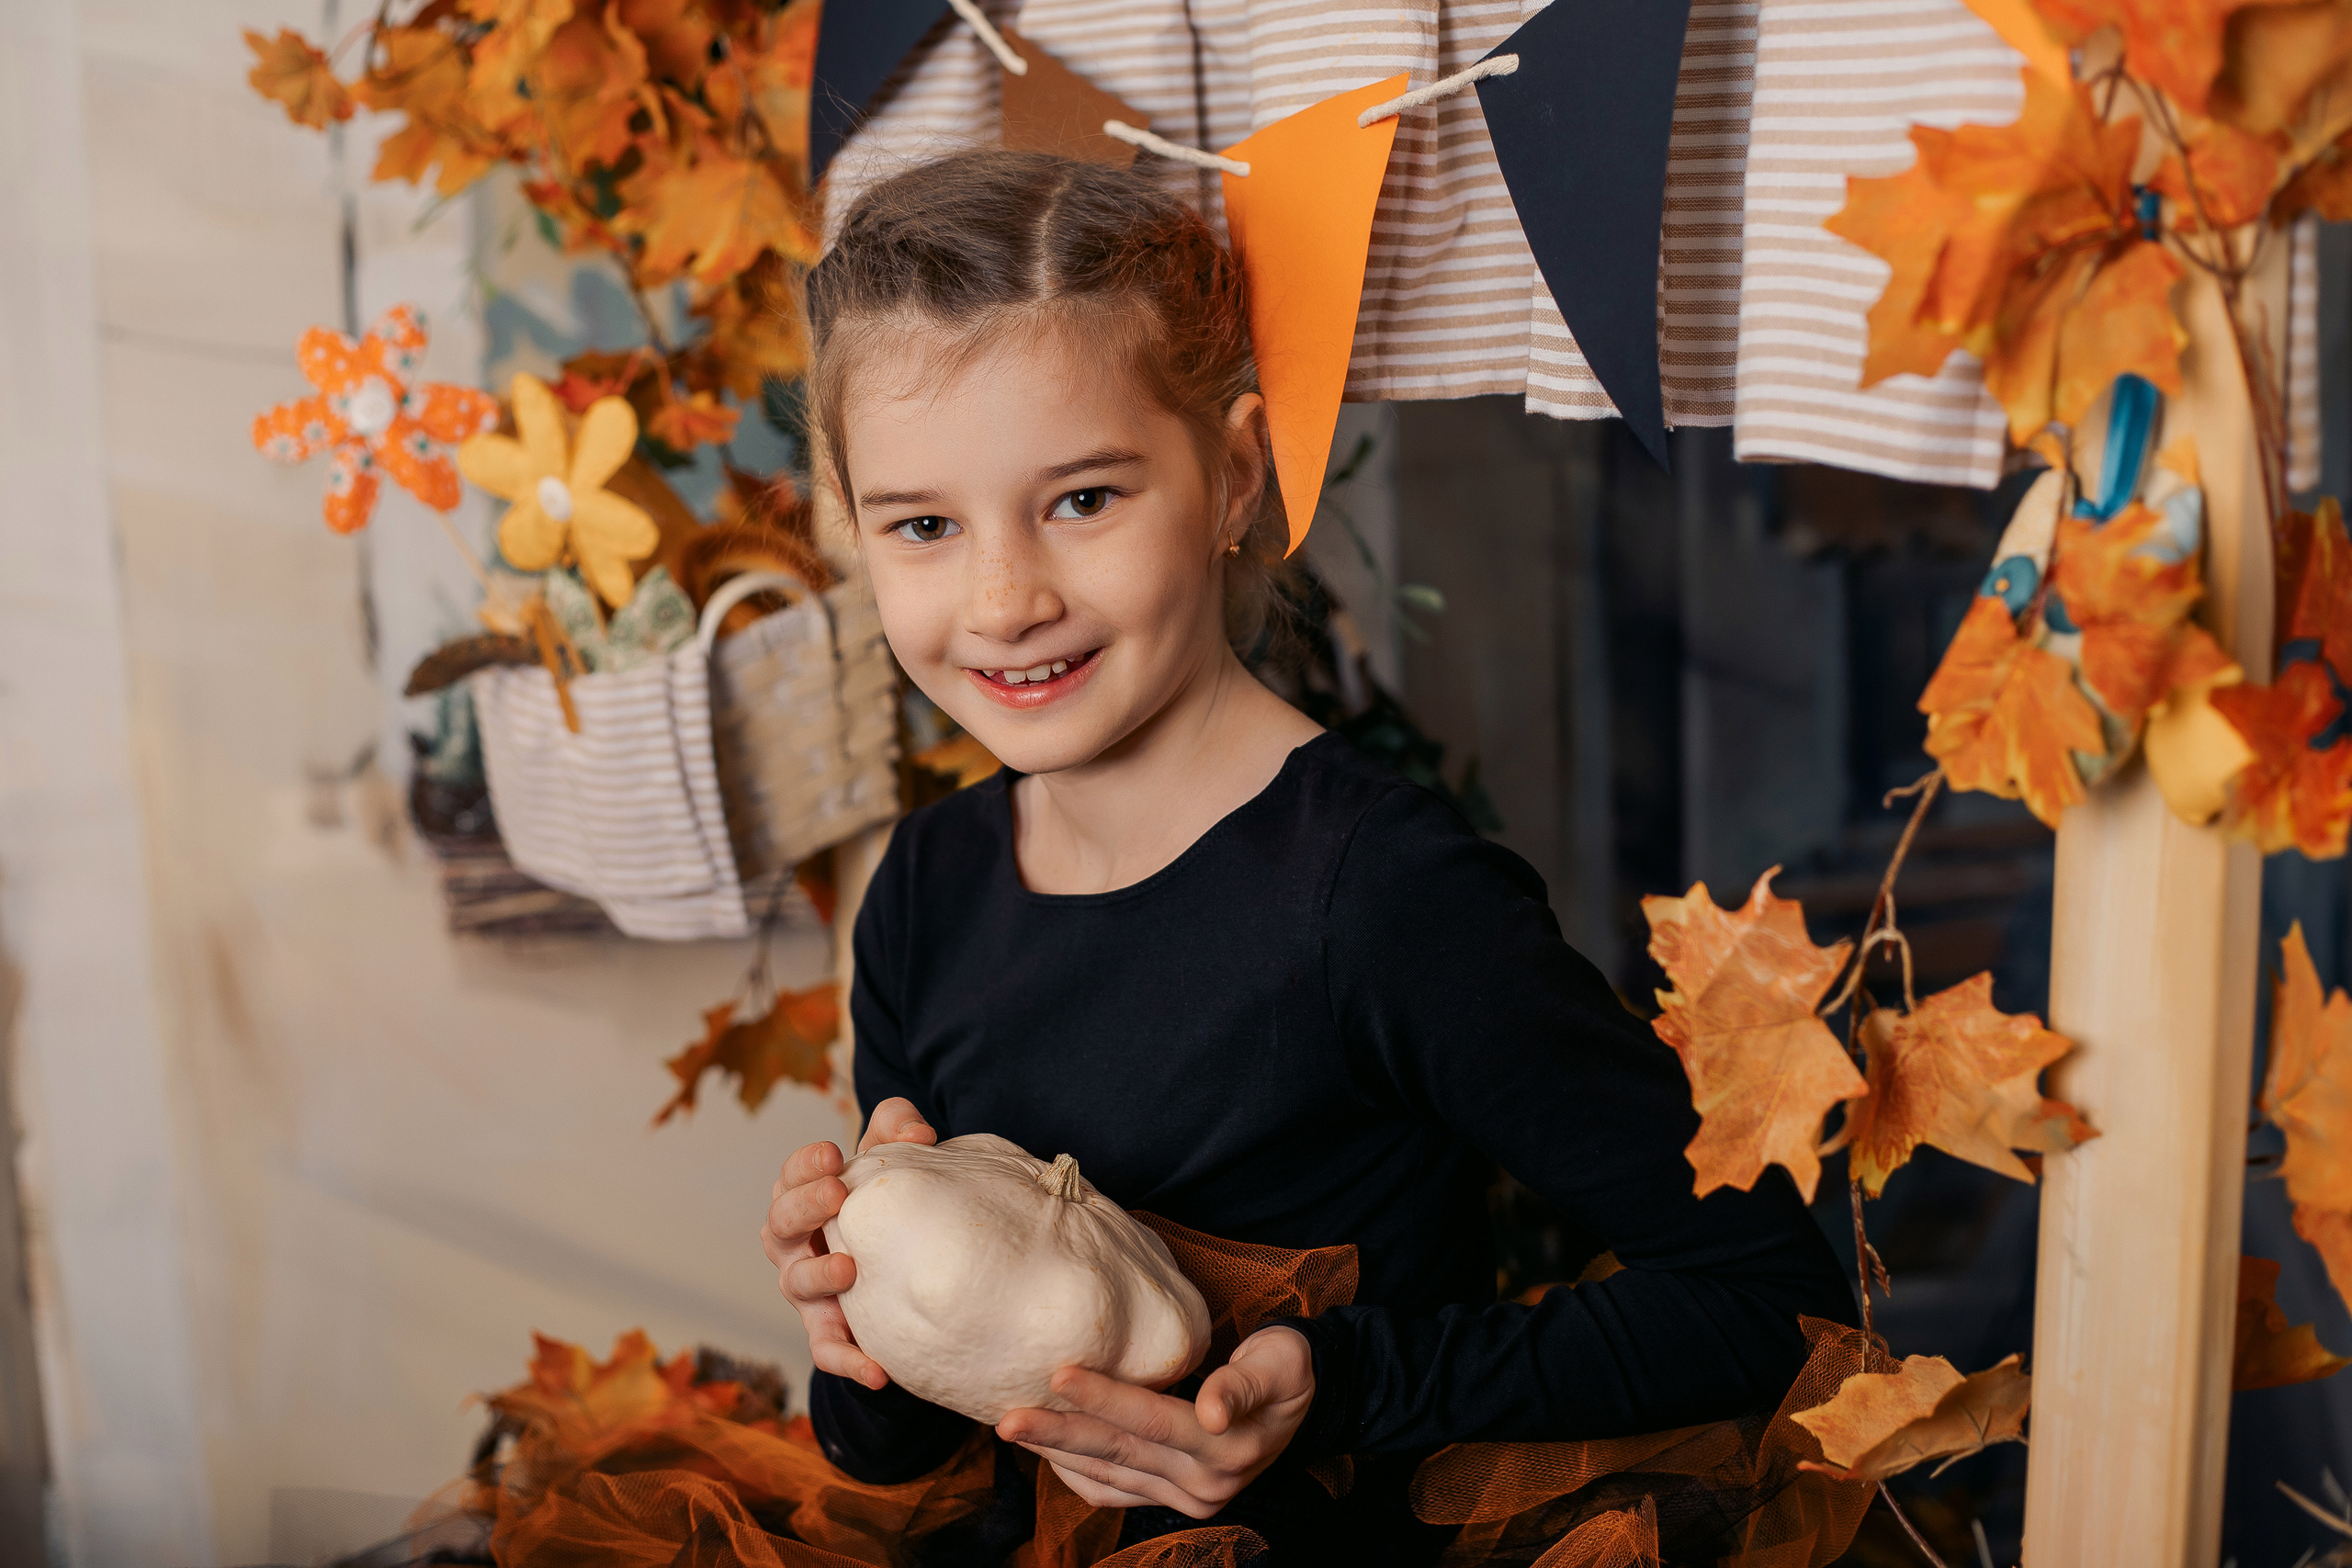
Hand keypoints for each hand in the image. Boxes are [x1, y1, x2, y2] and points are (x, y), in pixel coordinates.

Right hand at [759, 1096, 936, 1389]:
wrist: (902, 1258)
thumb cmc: (886, 1199)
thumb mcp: (890, 1158)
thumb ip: (897, 1129)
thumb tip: (918, 1132)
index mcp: (801, 1200)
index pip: (788, 1178)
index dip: (805, 1165)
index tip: (833, 1153)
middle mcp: (794, 1246)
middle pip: (780, 1224)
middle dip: (805, 1206)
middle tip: (837, 1193)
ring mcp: (807, 1291)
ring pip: (795, 1285)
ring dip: (818, 1276)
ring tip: (849, 1268)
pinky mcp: (829, 1331)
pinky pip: (828, 1350)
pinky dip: (848, 1361)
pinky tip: (879, 1370)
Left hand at [995, 1325, 1314, 1518]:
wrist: (1302, 1404)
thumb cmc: (1285, 1368)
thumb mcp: (1281, 1364)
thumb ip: (1244, 1384)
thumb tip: (1214, 1410)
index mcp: (1229, 1447)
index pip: (1153, 1421)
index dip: (1105, 1398)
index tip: (1058, 1374)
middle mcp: (1205, 1483)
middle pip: (1120, 1454)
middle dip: (1059, 1435)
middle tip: (1006, 1419)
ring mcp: (1187, 1498)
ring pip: (1109, 1476)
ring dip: (1057, 1453)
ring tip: (1013, 1428)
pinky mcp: (1172, 1500)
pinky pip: (1114, 1492)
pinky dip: (1077, 1474)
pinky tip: (1048, 1450)